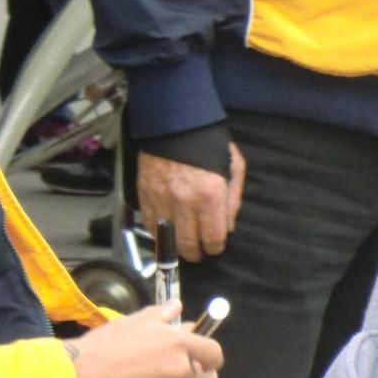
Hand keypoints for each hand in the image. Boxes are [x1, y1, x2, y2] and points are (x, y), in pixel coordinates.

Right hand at [69, 302, 222, 377]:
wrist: (80, 376)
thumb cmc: (104, 345)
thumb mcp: (131, 323)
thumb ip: (160, 315)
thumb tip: (178, 306)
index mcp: (177, 343)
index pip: (214, 354)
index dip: (209, 359)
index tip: (200, 362)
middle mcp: (182, 369)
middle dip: (184, 377)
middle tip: (160, 375)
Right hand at [137, 144, 244, 260]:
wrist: (172, 124)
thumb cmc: (206, 144)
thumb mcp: (233, 166)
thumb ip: (233, 199)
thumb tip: (227, 226)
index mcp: (210, 195)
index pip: (213, 237)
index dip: (215, 247)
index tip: (214, 247)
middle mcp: (185, 202)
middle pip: (188, 243)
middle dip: (195, 253)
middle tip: (198, 253)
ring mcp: (161, 200)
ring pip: (167, 238)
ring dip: (175, 247)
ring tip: (180, 247)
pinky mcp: (144, 195)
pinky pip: (149, 224)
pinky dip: (156, 232)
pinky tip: (164, 234)